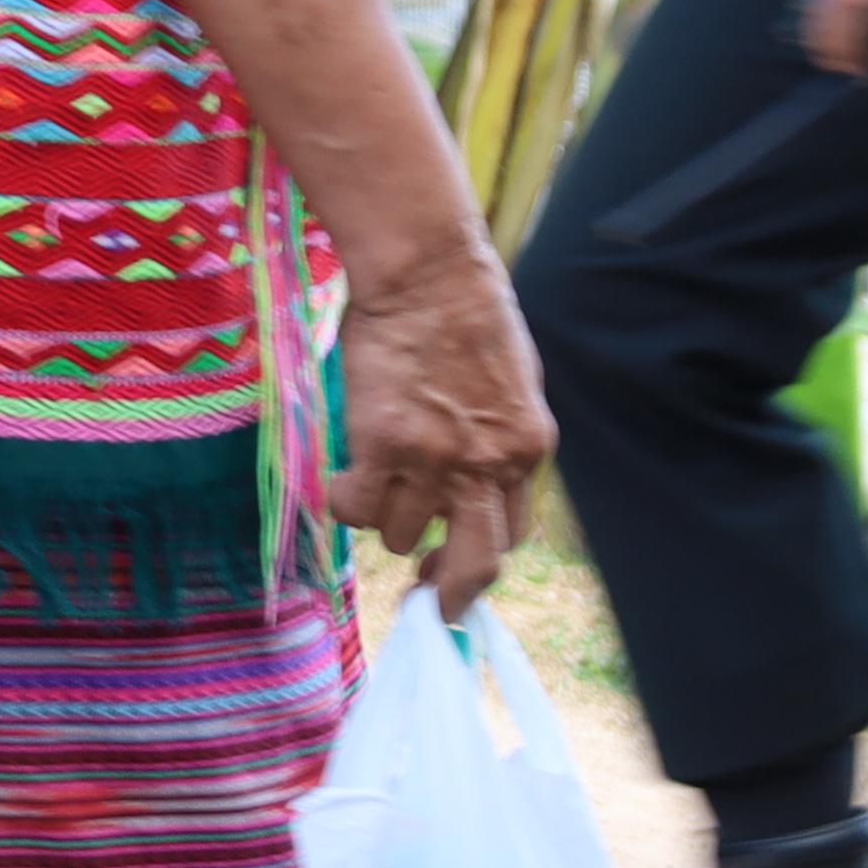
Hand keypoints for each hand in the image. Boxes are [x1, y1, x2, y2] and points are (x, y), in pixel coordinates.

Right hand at [330, 260, 551, 615]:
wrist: (427, 271)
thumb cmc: (465, 314)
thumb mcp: (512, 388)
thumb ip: (499, 443)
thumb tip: (474, 485)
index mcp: (526, 450)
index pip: (511, 535)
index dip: (477, 557)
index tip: (449, 559)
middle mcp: (487, 465)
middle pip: (476, 565)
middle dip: (447, 593)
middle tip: (421, 596)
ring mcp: (435, 460)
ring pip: (399, 535)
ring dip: (382, 514)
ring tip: (372, 472)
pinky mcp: (383, 446)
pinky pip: (354, 509)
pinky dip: (343, 500)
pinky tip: (342, 475)